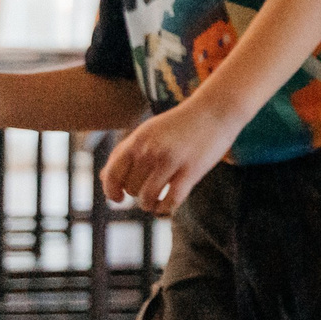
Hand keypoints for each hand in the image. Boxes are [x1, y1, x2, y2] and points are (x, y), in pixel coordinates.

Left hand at [101, 99, 237, 216]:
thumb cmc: (180, 123)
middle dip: (137, 195)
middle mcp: (151, 150)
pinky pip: (171, 201)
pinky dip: (166, 209)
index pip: (112, 174)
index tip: (118, 199)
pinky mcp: (191, 170)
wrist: (216, 109)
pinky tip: (168, 206)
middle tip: (150, 191)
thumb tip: (104, 178)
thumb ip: (126, 152)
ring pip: (148, 198)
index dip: (111, 191)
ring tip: (157, 203)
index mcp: (138, 140)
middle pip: (131, 188)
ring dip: (150, 205)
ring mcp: (171, 160)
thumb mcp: (149, 131)